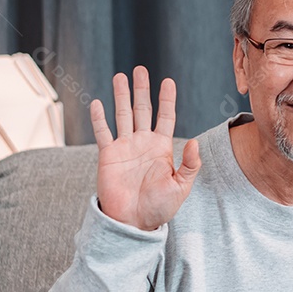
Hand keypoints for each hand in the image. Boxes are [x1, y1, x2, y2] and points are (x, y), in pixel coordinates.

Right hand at [90, 66, 200, 230]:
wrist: (134, 222)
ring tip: (120, 76)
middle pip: (142, 110)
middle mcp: (143, 143)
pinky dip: (99, 118)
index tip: (168, 82)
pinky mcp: (108, 155)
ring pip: (122, 115)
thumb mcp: (181, 186)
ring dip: (121, 96)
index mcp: (162, 148)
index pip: (166, 117)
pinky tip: (97, 102)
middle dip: (142, 90)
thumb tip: (195, 142)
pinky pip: (102, 132)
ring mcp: (125, 147)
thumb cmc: (160, 207)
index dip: (167, 100)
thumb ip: (190, 164)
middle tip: (141, 69)